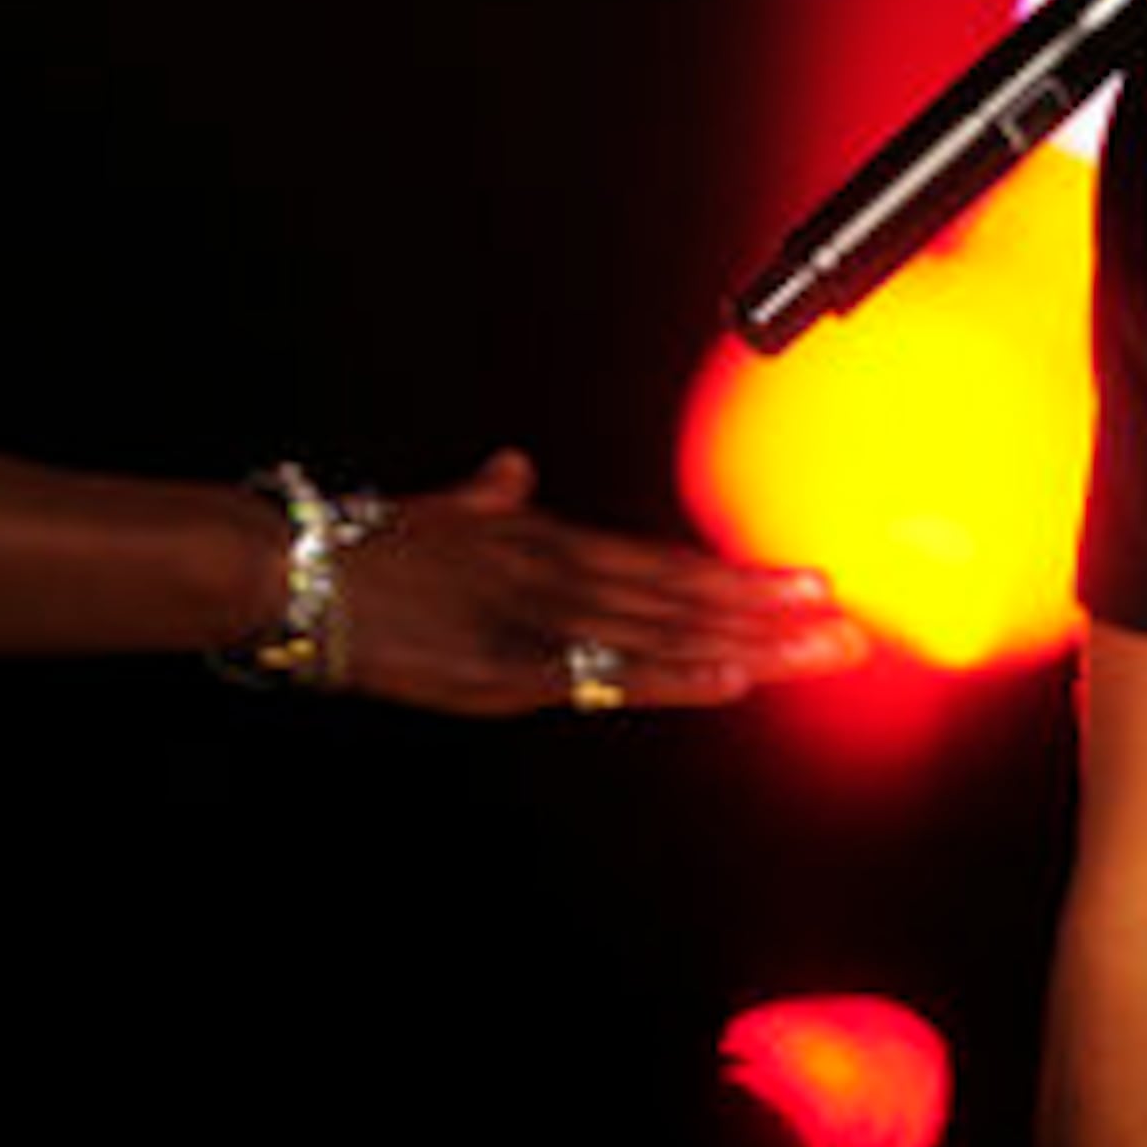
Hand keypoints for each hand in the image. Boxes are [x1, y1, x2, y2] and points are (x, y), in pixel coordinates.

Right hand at [332, 452, 866, 717]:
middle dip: (774, 614)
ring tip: (822, 648)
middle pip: (688, 596)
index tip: (807, 584)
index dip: (741, 577)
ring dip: (752, 640)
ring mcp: (542, 617)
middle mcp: (559, 572)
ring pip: (670, 629)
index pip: (667, 563)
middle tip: (852, 624)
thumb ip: (485, 497)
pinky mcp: (510, 664)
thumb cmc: (362, 548)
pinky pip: (612, 674)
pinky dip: (676, 673)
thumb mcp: (438, 513)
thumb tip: (511, 468)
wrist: (294, 569)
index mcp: (545, 541)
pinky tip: (731, 678)